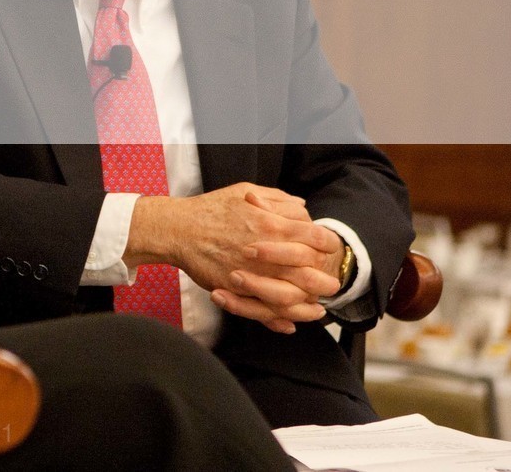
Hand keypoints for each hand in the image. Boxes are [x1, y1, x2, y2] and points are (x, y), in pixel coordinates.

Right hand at [128, 183, 334, 333]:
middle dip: (325, 280)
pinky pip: (266, 309)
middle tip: (331, 284)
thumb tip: (303, 207)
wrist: (179, 229)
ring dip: (308, 304)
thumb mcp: (245, 190)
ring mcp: (253, 273)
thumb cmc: (211, 208)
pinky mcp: (238, 290)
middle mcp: (268, 252)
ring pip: (293, 296)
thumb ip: (278, 199)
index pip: (317, 238)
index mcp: (273, 225)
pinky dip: (281, 318)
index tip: (328, 251)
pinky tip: (290, 321)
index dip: (328, 246)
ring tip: (317, 308)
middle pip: (311, 271)